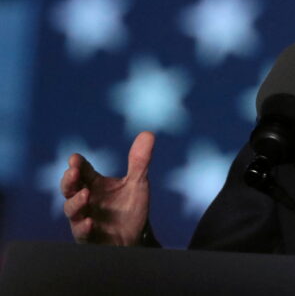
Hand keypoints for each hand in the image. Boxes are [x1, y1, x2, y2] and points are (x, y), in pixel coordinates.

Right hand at [60, 131, 154, 245]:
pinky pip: (81, 233)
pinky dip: (84, 227)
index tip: (75, 158)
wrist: (134, 238)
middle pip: (70, 188)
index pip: (82, 171)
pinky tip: (90, 222)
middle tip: (73, 172)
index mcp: (94, 184)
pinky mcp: (89, 237)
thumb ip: (139, 161)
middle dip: (69, 180)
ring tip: (85, 195)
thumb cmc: (130, 209)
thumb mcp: (138, 183)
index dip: (77, 164)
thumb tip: (148, 134)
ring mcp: (84, 218)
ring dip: (76, 202)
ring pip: (72, 210)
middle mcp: (85, 200)